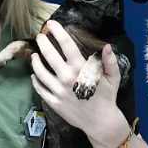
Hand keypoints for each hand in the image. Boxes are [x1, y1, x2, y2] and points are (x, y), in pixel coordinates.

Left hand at [30, 20, 121, 134]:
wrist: (101, 122)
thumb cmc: (107, 97)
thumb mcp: (112, 77)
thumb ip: (109, 61)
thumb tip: (107, 46)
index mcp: (81, 69)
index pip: (66, 45)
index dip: (57, 32)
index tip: (51, 24)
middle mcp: (66, 77)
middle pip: (49, 55)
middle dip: (43, 43)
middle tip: (40, 36)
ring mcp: (58, 90)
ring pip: (40, 72)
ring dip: (35, 61)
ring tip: (34, 55)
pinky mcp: (53, 102)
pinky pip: (40, 88)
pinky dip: (35, 80)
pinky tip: (34, 74)